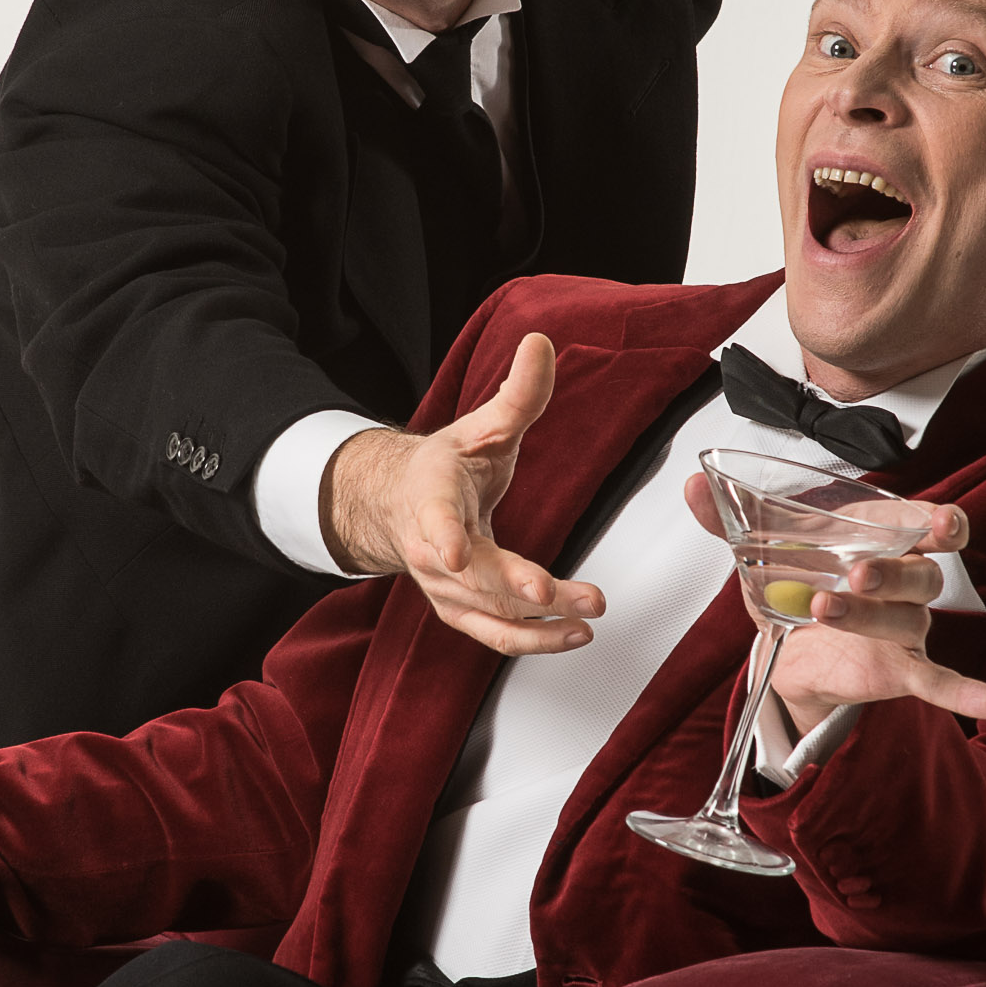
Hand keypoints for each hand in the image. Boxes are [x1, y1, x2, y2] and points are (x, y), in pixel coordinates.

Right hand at [320, 330, 607, 656]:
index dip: (444, 537)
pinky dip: (532, 642)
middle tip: (560, 596)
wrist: (400, 508)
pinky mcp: (460, 610)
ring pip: (485, 613)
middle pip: (470, 578)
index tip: (457, 551)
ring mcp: (443, 586)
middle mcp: (431, 550)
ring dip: (536, 625)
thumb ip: (517, 394)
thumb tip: (541, 344)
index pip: (432, 519)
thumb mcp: (480, 426)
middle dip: (516, 588)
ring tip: (585, 619)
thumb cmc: (444, 469)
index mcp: (431, 496)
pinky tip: (573, 636)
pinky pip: (493, 634)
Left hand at [682, 480, 985, 739]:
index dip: (941, 521)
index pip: (929, 522)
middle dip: (890, 571)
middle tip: (854, 573)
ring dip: (869, 616)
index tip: (939, 522)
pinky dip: (967, 691)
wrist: (787, 639)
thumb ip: (727, 518)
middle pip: (922, 572)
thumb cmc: (796, 578)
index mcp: (883, 536)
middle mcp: (906, 577)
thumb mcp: (761, 549)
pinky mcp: (900, 667)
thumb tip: (690, 486)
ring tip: (823, 609)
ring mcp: (907, 625)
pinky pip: (939, 680)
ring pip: (910, 620)